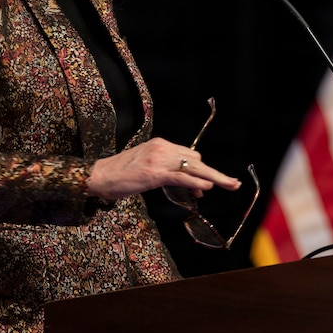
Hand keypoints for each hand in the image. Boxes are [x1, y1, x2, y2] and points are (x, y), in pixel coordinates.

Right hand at [86, 137, 241, 200]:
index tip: (213, 182)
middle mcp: (162, 148)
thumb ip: (168, 171)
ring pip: (193, 168)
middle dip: (216, 173)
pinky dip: (195, 182)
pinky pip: (180, 177)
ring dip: (214, 178)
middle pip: (196, 161)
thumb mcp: (147, 167)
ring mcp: (158, 160)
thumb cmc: (121, 174)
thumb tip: (191, 182)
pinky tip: (206, 188)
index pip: (190, 155)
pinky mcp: (154, 173)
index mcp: (161, 144)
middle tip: (233, 183)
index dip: (203, 171)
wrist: (99, 176)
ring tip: (229, 185)